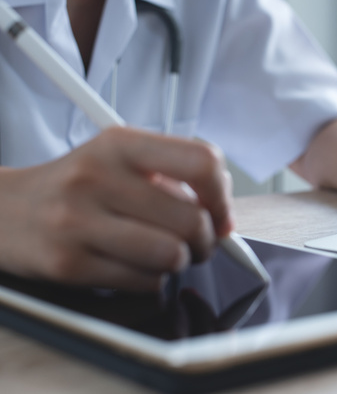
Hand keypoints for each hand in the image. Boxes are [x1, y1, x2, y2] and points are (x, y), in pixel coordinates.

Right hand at [0, 128, 233, 291]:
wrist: (3, 211)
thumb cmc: (77, 185)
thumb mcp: (120, 159)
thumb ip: (175, 176)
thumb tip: (225, 217)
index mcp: (119, 143)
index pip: (201, 161)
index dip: (222, 195)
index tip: (221, 213)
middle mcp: (97, 177)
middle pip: (192, 219)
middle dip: (207, 241)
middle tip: (197, 243)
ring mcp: (78, 222)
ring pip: (172, 255)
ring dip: (180, 262)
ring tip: (165, 253)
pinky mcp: (67, 264)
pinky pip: (144, 282)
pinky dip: (152, 280)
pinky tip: (134, 265)